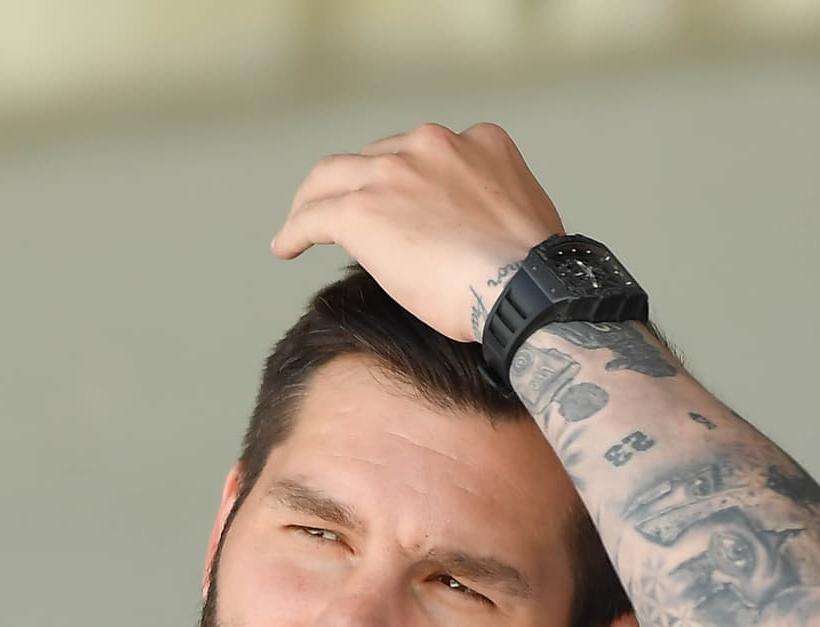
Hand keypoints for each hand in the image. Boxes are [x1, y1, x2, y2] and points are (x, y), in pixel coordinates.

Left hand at [271, 122, 562, 343]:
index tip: (395, 205)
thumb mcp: (526, 219)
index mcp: (479, 143)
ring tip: (299, 227)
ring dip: (313, 202)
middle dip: (355, 186)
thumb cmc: (535, 277)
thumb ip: (496, 211)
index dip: (402, 181)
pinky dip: (295, 229)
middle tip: (339, 214)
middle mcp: (432, 145)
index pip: (423, 154)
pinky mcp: (363, 210)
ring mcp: (394, 173)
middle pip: (373, 157)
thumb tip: (485, 240)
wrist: (525, 290)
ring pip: (333, 177)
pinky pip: (315, 215)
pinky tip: (285, 247)